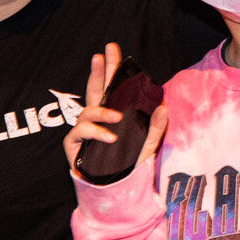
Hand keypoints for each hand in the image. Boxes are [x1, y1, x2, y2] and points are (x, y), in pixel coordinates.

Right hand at [63, 44, 167, 174]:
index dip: (110, 69)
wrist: (113, 189)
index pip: (110, 88)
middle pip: (94, 90)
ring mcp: (83, 131)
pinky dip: (97, 134)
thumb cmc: (126, 165)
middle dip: (98, 72)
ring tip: (117, 119)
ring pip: (88, 112)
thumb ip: (155, 128)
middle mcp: (94, 119)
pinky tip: (110, 138)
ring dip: (103, 112)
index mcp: (110, 115)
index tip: (111, 50)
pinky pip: (83, 132)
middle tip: (100, 55)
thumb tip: (164, 107)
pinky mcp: (74, 144)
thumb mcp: (146, 146)